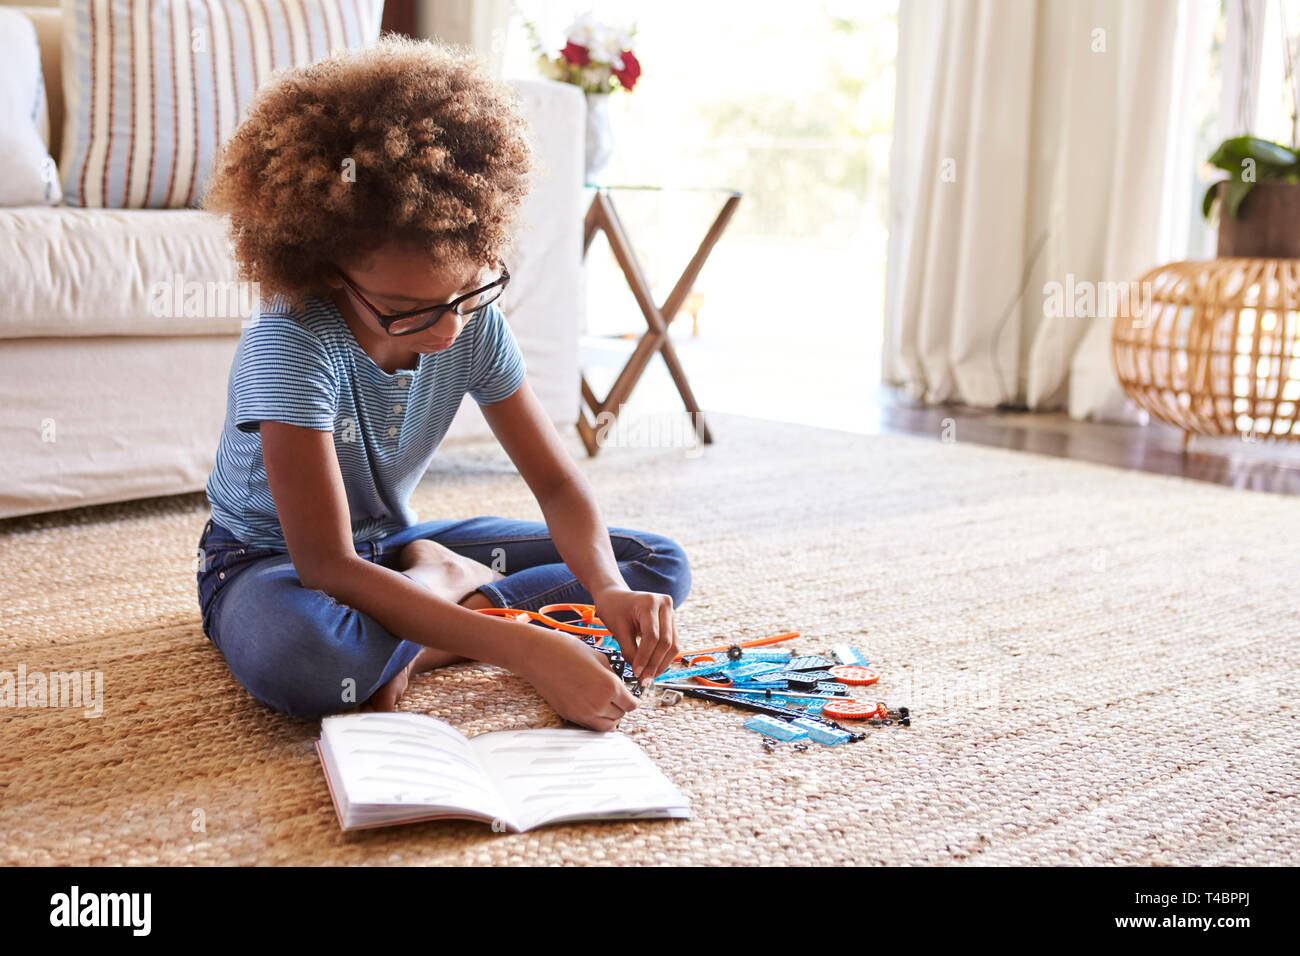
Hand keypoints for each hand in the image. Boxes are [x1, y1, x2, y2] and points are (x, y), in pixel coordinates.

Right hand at [518, 630, 637, 731]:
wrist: (537, 655)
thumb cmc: (566, 649)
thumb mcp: (599, 657)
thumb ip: (613, 675)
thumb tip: (619, 685)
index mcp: (610, 686)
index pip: (632, 705)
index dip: (634, 699)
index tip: (632, 696)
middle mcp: (598, 703)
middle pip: (621, 716)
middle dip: (622, 707)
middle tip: (619, 697)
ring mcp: (583, 713)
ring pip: (607, 726)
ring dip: (610, 717)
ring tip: (607, 704)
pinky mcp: (569, 715)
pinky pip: (590, 725)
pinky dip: (596, 720)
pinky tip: (593, 706)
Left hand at [593, 587, 679, 680]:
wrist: (615, 596)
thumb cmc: (613, 609)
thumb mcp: (618, 629)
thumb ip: (629, 650)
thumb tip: (640, 672)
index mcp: (650, 602)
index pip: (652, 636)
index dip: (645, 657)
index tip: (636, 672)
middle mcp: (665, 605)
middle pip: (665, 641)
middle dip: (655, 664)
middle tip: (644, 680)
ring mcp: (671, 612)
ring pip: (673, 645)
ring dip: (662, 664)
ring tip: (649, 677)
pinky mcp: (671, 621)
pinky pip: (672, 643)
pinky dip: (663, 657)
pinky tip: (653, 668)